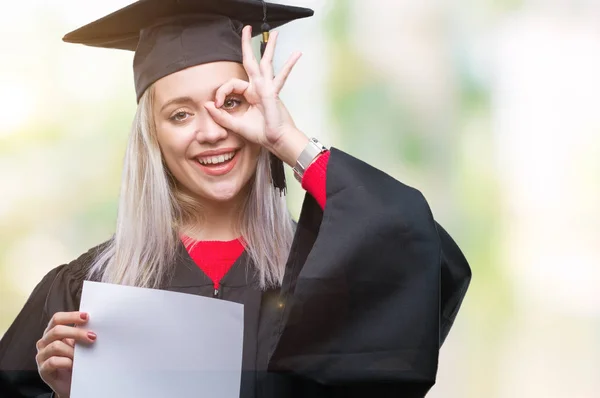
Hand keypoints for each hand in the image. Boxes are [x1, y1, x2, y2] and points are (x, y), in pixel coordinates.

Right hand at [36, 311, 96, 397]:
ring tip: (83, 356)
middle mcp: (44, 342)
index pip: (57, 319)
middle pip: (56, 330)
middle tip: (92, 336)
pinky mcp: (43, 369)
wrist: (71, 383)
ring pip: (55, 346)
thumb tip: (93, 325)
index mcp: (52, 332)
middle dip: (76, 332)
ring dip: (72, 350)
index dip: (71, 316)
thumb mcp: (78, 345)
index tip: (87, 317)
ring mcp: (42, 356)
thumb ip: (80, 335)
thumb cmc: (75, 361)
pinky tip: (74, 365)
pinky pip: (53, 361)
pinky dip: (66, 362)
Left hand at [205, 25, 308, 166]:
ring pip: (267, 62)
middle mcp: (258, 88)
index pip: (231, 84)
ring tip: (275, 33)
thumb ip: (221, 115)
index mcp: (249, 94)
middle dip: (247, 45)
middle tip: (246, 29)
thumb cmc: (260, 133)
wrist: (276, 141)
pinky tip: (297, 54)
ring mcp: (267, 88)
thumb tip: (206, 104)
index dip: (220, 92)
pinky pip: (281, 76)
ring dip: (270, 47)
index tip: (216, 104)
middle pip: (251, 62)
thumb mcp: (235, 124)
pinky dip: (289, 65)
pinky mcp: (273, 93)